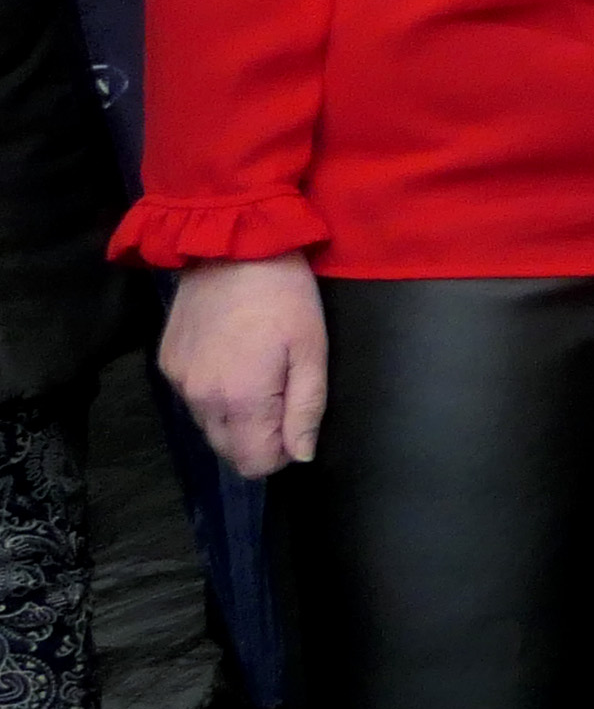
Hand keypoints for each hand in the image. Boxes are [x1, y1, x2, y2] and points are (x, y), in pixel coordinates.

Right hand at [160, 254, 326, 478]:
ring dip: (235, 414)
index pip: (253, 463)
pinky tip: (232, 357)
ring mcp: (178, 381)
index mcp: (239, 401)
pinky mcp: (166, 361)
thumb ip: (306, 409)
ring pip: (208, 425)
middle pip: (228, 450)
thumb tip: (302, 456)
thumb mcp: (312, 349)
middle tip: (282, 392)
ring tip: (258, 370)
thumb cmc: (285, 295)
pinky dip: (213, 391)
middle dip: (258, 436)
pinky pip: (192, 398)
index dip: (281, 451)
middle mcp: (199, 400)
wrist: (231, 245)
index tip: (296, 419)